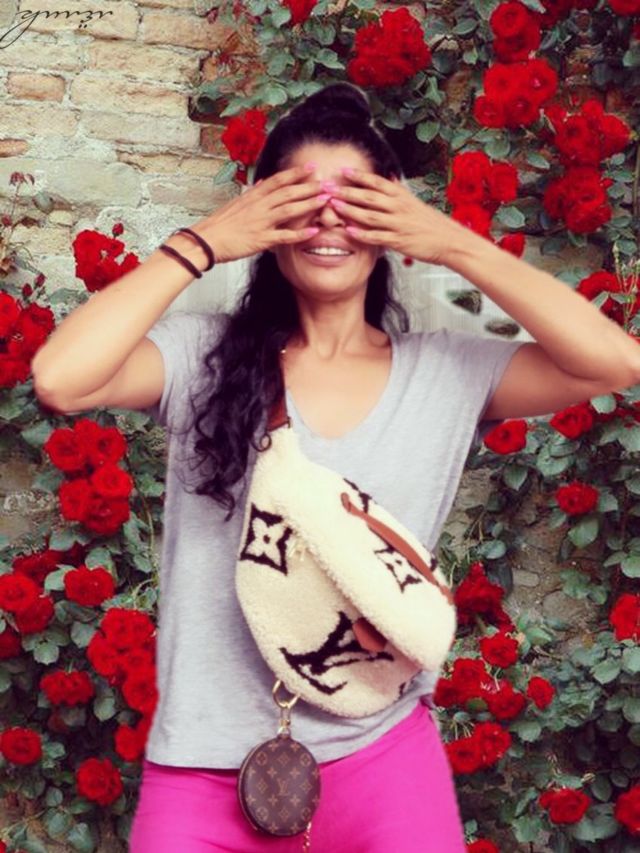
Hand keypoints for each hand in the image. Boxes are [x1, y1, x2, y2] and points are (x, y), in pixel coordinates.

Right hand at [196, 165, 326, 263]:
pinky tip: (314, 231)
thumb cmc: (221, 224)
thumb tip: (261, 183)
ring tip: (325, 201)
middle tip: (328, 183)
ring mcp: (261, 222)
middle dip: (309, 186)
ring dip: (308, 204)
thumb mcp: (236, 203)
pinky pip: (284, 236)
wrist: (207, 240)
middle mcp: (259, 206)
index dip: (296, 173)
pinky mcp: (261, 239)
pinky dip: (300, 233)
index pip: (278, 180)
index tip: (312, 166)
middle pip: (288, 192)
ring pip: (289, 210)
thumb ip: (252, 193)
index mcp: (253, 196)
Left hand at [326, 168, 474, 266]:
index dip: (359, 176)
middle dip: (346, 191)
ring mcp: (398, 224)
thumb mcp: (415, 202)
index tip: (342, 171)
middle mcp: (399, 207)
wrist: (450, 240)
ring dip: (350, 210)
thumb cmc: (430, 223)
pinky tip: (348, 231)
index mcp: (401, 196)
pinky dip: (362, 233)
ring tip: (332, 206)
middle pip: (368, 196)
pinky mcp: (399, 241)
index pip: (377, 182)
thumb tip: (390, 178)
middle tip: (328, 187)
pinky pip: (377, 236)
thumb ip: (399, 191)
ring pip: (370, 215)